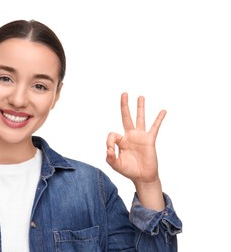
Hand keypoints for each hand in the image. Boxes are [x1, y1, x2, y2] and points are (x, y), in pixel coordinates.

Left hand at [106, 92, 165, 209]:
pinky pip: (155, 127)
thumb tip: (108, 149)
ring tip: (140, 96)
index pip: (112, 134)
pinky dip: (158, 119)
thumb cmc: (129, 170)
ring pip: (140, 119)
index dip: (109, 142)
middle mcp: (130, 136)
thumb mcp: (116, 164)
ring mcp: (140, 137)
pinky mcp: (149, 140)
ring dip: (140, 107)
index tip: (110, 150)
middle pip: (126, 117)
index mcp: (121, 141)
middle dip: (124, 105)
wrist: (142, 177)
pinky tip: (162, 111)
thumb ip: (110, 157)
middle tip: (124, 93)